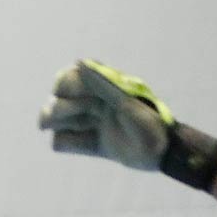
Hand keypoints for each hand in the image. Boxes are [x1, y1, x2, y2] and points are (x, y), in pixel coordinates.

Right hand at [38, 59, 171, 169]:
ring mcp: (90, 125)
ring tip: (64, 129)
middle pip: (57, 101)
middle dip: (60, 109)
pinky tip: (86, 142)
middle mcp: (93, 103)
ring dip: (54, 123)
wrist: (163, 154)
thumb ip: (102, 82)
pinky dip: (67, 143)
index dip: (65, 87)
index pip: (67, 80)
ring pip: (55, 121)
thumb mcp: (126, 100)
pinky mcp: (90, 145)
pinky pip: (62, 143)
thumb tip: (79, 62)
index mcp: (102, 87)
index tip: (76, 96)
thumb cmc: (149, 122)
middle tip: (83, 115)